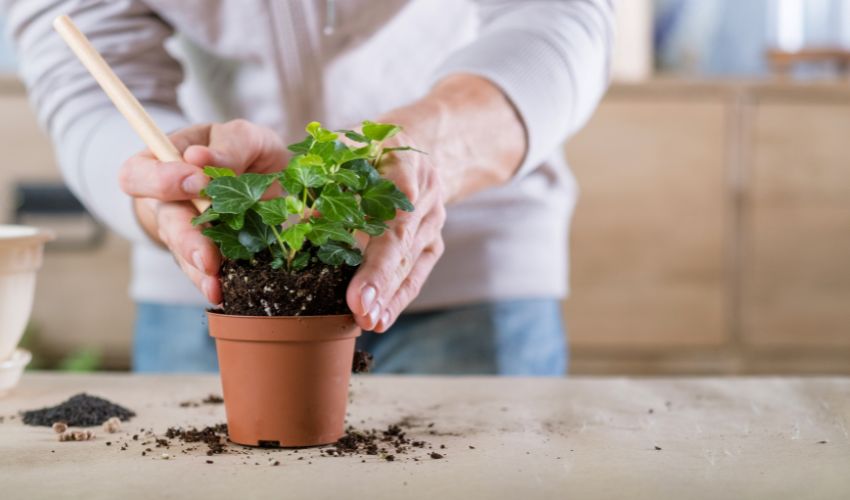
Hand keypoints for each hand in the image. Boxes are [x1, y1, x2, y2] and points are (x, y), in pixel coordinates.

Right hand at [119, 120, 286, 303]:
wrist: (266, 176)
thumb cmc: (245, 151)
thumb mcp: (245, 137)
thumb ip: (230, 145)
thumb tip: (198, 157)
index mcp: (165, 162)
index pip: (138, 173)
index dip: (162, 180)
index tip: (198, 180)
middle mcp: (168, 200)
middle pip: (163, 220)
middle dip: (185, 239)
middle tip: (206, 255)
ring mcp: (185, 230)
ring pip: (182, 252)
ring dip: (198, 270)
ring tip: (215, 285)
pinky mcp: (205, 253)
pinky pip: (202, 271)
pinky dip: (211, 282)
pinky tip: (221, 293)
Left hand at [345, 129, 446, 331]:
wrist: (411, 150)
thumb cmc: (366, 148)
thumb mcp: (345, 144)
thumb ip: (325, 172)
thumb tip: (305, 214)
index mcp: (405, 165)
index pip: (395, 208)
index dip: (378, 241)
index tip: (364, 267)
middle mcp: (426, 195)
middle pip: (403, 241)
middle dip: (381, 278)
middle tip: (361, 309)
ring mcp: (433, 223)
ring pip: (410, 263)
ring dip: (389, 296)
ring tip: (368, 322)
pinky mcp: (432, 244)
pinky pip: (415, 276)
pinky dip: (397, 300)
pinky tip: (380, 321)